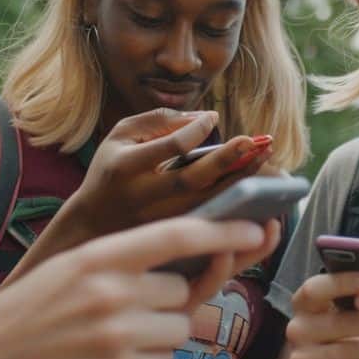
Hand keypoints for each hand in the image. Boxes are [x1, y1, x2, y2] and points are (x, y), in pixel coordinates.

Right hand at [0, 218, 277, 358]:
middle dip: (166, 302)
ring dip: (158, 334)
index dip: (225, 228)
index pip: (179, 233)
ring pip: (178, 328)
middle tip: (124, 311)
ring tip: (109, 337)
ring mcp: (118, 334)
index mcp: (100, 255)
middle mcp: (113, 291)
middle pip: (181, 290)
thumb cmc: (29, 313)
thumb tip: (193, 258)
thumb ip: (127, 261)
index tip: (257, 227)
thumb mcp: (72, 269)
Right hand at [70, 108, 272, 235]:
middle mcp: (143, 198)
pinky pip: (211, 223)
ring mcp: (157, 223)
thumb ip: (160, 120)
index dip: (196, 131)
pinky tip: (260, 192)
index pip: (169, 147)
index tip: (215, 118)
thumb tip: (208, 118)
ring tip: (268, 162)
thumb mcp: (122, 135)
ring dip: (241, 184)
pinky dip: (237, 207)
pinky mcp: (170, 240)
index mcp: (126, 167)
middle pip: (193, 180)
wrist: (90, 225)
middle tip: (258, 141)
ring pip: (207, 205)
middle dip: (229, 160)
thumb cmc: (111, 171)